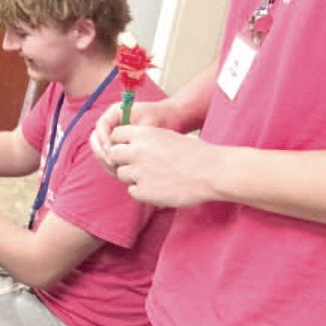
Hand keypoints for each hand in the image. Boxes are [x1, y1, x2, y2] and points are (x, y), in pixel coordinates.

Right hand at [90, 99, 175, 171]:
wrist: (170, 118)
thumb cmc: (161, 117)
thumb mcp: (149, 123)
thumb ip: (136, 134)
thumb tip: (123, 148)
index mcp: (115, 112)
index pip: (101, 126)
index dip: (103, 139)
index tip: (111, 150)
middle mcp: (111, 124)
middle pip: (96, 139)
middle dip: (101, 152)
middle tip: (113, 164)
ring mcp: (112, 135)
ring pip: (101, 150)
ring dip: (106, 161)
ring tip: (119, 171)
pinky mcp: (117, 147)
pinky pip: (109, 157)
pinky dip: (113, 165)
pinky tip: (124, 173)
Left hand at [105, 125, 221, 207]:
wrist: (212, 172)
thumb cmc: (194, 153)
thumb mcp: (166, 135)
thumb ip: (144, 140)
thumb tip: (126, 146)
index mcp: (143, 134)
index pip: (115, 135)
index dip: (120, 143)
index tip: (128, 149)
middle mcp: (136, 151)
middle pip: (112, 155)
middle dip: (122, 160)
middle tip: (138, 165)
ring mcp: (139, 172)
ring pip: (121, 174)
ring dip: (133, 176)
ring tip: (154, 177)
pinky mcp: (144, 192)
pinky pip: (132, 191)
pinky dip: (142, 191)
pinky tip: (159, 188)